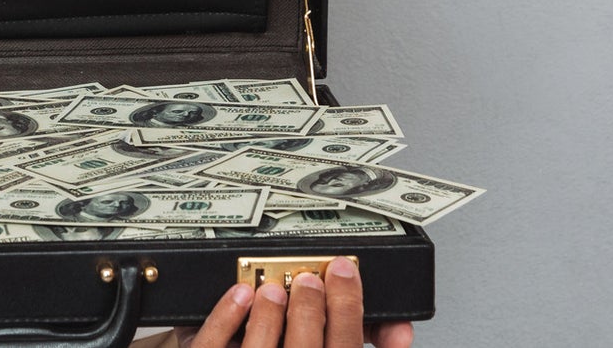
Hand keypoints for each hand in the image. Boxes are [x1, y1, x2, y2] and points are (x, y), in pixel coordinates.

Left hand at [178, 258, 413, 347]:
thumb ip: (361, 340)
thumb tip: (398, 329)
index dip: (349, 310)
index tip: (345, 272)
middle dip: (311, 309)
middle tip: (311, 278)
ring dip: (272, 313)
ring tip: (276, 287)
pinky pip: (215, 345)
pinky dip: (227, 317)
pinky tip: (241, 294)